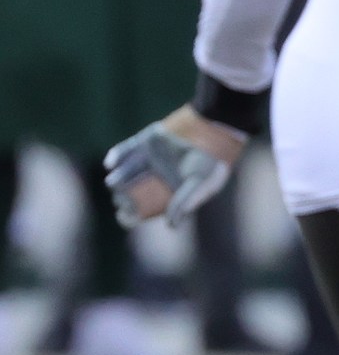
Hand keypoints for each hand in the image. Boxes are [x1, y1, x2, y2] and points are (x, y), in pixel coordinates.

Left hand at [104, 104, 247, 227]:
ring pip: (122, 174)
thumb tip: (171, 225)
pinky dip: (116, 156)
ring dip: (116, 179)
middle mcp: (156, 178)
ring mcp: (149, 159)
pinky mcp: (145, 141)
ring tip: (115, 182)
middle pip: (127, 194)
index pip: (142, 212)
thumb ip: (186, 202)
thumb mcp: (202, 185)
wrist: (212, 129)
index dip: (129, 217)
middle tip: (122, 198)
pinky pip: (124, 150)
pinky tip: (111, 164)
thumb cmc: (210, 162)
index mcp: (166, 193)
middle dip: (120, 198)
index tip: (125, 215)